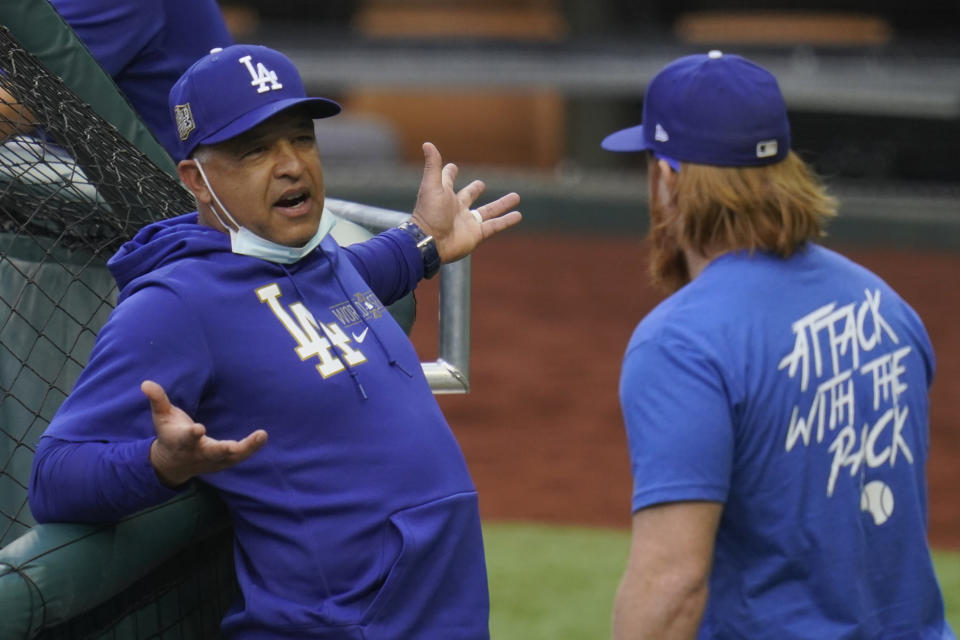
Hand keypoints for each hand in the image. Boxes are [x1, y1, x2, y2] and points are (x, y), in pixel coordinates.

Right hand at [142, 380, 266, 486]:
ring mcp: (212, 460)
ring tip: (261, 436)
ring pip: (230, 457)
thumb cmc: (169, 434)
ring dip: (246, 448)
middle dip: (221, 450)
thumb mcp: (161, 417)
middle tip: (232, 447)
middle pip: (211, 453)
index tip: (198, 429)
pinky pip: (240, 456)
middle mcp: (198, 453)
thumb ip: (158, 400)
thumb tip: (146, 383)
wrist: (173, 464)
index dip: (191, 434)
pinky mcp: (223, 462)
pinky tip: (262, 437)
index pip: (186, 438)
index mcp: (181, 442)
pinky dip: (251, 448)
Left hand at [409, 142, 520, 262]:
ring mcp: (467, 222)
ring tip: (516, 196)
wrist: (430, 243)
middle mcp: (456, 208)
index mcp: (444, 194)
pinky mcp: (476, 234)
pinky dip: (507, 221)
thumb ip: (433, 166)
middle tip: (481, 184)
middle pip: (469, 196)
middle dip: (474, 190)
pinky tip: (518, 215)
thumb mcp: (431, 186)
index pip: (447, 180)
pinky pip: (495, 226)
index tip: (452, 167)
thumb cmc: (429, 214)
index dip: (449, 173)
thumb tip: (427, 143)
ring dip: (502, 204)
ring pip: (488, 211)